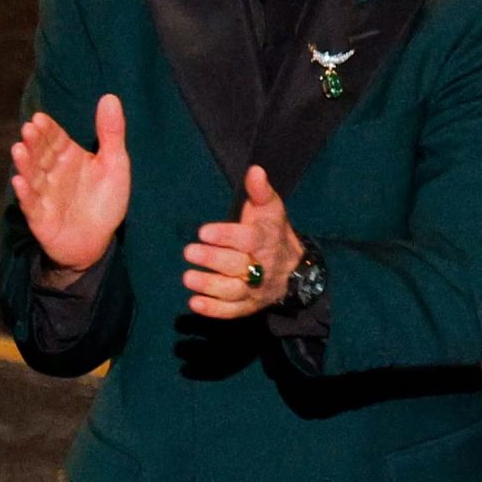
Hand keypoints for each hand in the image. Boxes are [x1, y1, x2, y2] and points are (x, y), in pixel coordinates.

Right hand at [11, 93, 129, 273]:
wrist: (99, 242)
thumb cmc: (105, 202)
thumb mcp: (115, 165)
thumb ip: (111, 133)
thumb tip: (111, 97)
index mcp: (68, 156)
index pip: (54, 138)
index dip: (47, 129)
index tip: (40, 119)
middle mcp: (52, 171)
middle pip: (40, 153)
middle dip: (34, 142)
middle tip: (29, 130)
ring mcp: (44, 193)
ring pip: (32, 175)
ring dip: (24, 163)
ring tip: (19, 150)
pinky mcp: (40, 217)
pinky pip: (31, 204)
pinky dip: (25, 194)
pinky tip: (19, 182)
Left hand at [182, 164, 305, 318]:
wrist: (294, 269)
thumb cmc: (273, 232)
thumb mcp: (271, 209)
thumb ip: (260, 191)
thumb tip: (255, 170)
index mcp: (267, 240)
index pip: (248, 239)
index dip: (226, 236)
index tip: (204, 232)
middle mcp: (263, 267)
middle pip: (238, 266)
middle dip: (213, 260)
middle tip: (189, 252)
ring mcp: (256, 290)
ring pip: (234, 291)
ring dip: (210, 286)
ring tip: (187, 278)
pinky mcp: (250, 306)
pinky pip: (233, 311)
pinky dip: (214, 310)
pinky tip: (195, 303)